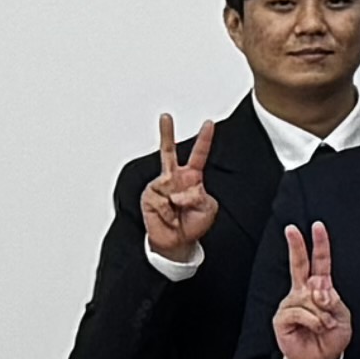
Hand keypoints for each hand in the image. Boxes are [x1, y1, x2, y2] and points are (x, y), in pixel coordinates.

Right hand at [140, 116, 219, 260]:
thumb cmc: (192, 223)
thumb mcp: (208, 208)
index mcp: (192, 178)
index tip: (209, 123)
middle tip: (165, 117)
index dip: (204, 139)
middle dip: (166, 133)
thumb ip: (201, 196)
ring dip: (181, 203)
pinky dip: (171, 211)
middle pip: (169, 151)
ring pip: (175, 187)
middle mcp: (174, 178)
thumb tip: (184, 190)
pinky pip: (165, 200)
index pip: (199, 155)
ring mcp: (161, 186)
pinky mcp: (150, 196)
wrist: (176, 242)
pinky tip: (170, 216)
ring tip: (180, 214)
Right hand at [271, 221, 353, 358]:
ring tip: (325, 326)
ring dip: (323, 313)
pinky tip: (315, 328)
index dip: (320, 245)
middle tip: (291, 228)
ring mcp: (291, 303)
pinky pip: (301, 312)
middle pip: (299, 264)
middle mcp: (302, 292)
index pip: (319, 262)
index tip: (317, 227)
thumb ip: (333, 300)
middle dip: (296, 245)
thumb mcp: (342, 317)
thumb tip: (318, 289)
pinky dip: (314, 321)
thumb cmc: (331, 337)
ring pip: (309, 297)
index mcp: (319, 288)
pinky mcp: (282, 317)